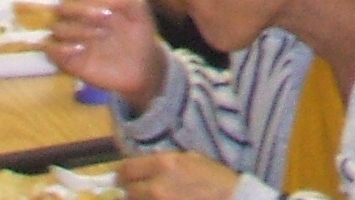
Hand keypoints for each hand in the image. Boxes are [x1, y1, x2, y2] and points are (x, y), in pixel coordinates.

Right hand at [48, 0, 166, 107]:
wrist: (141, 66)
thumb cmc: (139, 34)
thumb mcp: (140, 13)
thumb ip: (127, 0)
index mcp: (93, 4)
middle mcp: (78, 19)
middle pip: (62, 8)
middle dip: (80, 9)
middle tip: (106, 16)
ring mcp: (73, 40)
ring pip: (57, 28)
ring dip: (75, 29)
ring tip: (100, 35)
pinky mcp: (69, 61)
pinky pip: (51, 52)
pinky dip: (59, 49)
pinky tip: (78, 49)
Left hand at [116, 154, 240, 199]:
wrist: (231, 199)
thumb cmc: (215, 178)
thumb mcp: (192, 159)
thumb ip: (165, 162)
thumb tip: (144, 167)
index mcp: (164, 164)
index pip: (126, 169)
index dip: (124, 172)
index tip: (126, 175)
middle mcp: (155, 186)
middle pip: (126, 189)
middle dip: (131, 188)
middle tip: (138, 188)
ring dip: (139, 199)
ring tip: (152, 196)